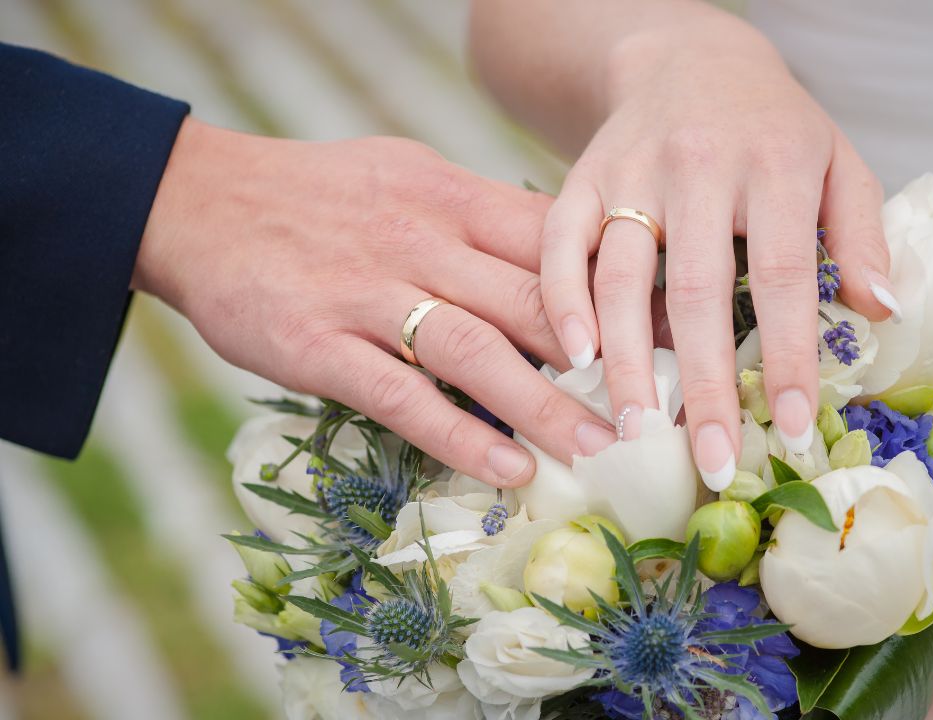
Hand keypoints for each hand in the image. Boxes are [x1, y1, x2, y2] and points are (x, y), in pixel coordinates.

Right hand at [135, 118, 617, 487]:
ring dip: (542, 402)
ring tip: (597, 446)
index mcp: (451, 197)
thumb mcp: (412, 179)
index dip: (621, 287)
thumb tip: (566, 260)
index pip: (555, 242)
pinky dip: (456, 433)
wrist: (201, 201)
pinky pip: (398, 395)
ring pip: (474, 350)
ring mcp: (367, 293)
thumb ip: (485, 217)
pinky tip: (506, 467)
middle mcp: (420, 241)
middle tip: (658, 404)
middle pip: (528, 298)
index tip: (677, 329)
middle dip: (604, 354)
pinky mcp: (316, 343)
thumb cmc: (321, 196)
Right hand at [536, 24, 896, 487]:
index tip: (790, 425)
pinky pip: (562, 242)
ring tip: (633, 433)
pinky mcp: (582, 175)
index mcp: (774, 164)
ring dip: (626, 360)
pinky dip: (563, 299)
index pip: (780, 273)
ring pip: (621, 274)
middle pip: (697, 288)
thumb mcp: (838, 160)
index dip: (785, 354)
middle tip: (712, 461)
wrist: (687, 56)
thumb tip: (881, 312)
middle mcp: (699, 165)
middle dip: (703, 384)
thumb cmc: (773, 125)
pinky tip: (575, 357)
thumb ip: (860, 233)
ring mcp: (632, 171)